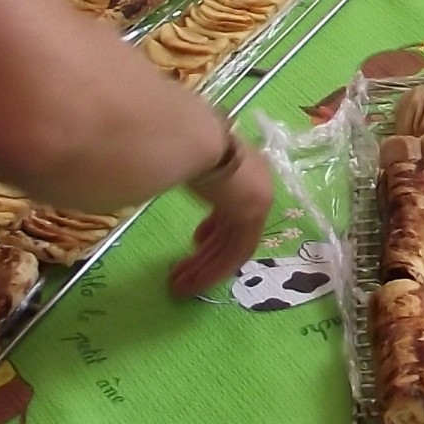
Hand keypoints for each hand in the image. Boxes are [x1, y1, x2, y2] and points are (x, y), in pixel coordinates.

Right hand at [170, 138, 272, 299]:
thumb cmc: (181, 142)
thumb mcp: (188, 162)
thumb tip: (165, 175)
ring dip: (206, 270)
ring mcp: (258, 201)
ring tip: (180, 287)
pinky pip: (235, 253)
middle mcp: (258, 185)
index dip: (215, 229)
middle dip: (207, 256)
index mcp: (244, 168)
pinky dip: (214, 271)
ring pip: (234, 247)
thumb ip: (188, 179)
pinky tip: (194, 283)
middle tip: (182, 275)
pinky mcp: (251, 216)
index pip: (234, 207)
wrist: (193, 136)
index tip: (196, 241)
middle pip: (233, 232)